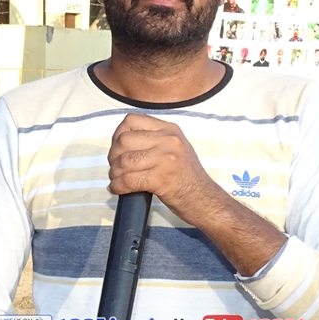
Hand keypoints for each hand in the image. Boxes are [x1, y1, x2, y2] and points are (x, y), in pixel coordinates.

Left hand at [107, 113, 221, 223]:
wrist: (205, 199)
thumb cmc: (187, 177)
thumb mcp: (176, 148)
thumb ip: (154, 140)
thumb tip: (121, 143)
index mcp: (169, 129)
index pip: (131, 120)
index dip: (117, 135)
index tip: (118, 149)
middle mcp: (168, 140)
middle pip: (124, 140)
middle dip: (113, 156)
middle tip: (116, 168)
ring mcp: (165, 158)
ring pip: (123, 161)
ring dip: (115, 173)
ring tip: (117, 180)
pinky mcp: (161, 178)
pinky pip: (128, 179)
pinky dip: (118, 186)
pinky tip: (118, 189)